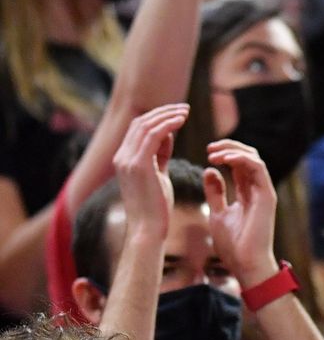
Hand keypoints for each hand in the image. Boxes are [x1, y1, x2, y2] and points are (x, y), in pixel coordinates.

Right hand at [112, 103, 189, 243]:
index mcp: (124, 159)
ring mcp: (127, 160)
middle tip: (184, 108)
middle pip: (140, 123)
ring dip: (167, 115)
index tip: (177, 115)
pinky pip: (153, 135)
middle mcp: (121, 157)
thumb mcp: (158, 177)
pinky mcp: (137, 165)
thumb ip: (159, 156)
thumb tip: (167, 137)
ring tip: (185, 111)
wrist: (148, 231)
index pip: (138, 130)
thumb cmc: (156, 209)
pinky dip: (167, 124)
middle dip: (162, 113)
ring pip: (146, 126)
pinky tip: (181, 120)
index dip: (158, 119)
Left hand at [203, 140, 278, 286]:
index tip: (206, 153)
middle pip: (248, 156)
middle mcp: (258, 190)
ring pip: (254, 158)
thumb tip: (209, 171)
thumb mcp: (217, 213)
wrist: (246, 264)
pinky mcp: (267, 196)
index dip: (224, 153)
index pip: (239, 164)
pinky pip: (257, 168)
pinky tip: (224, 159)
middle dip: (228, 147)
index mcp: (247, 193)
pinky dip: (241, 159)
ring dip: (233, 150)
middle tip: (209, 148)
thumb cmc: (233, 245)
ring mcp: (264, 192)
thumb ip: (215, 193)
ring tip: (213, 153)